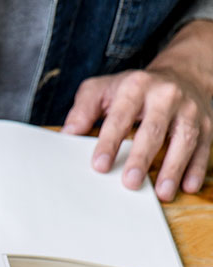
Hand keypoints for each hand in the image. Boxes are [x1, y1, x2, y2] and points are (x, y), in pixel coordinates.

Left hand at [64, 68, 212, 200]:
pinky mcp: (206, 124)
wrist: (182, 73)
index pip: (120, 117)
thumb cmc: (134, 88)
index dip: (109, 142)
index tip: (99, 166)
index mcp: (136, 87)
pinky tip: (187, 186)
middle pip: (153, 130)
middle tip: (130, 183)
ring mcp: (189, 110)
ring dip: (174, 168)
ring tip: (162, 193)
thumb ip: (84, 108)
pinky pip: (204, 147)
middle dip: (142, 158)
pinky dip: (197, 168)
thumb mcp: (102, 88)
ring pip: (184, 140)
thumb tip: (68, 133)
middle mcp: (165, 96)